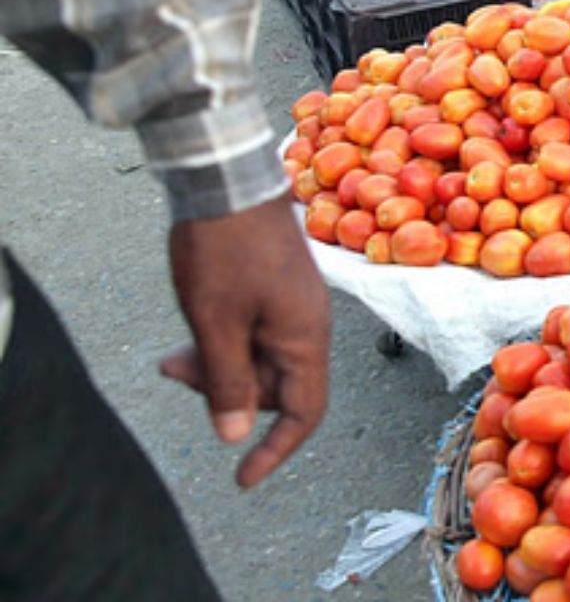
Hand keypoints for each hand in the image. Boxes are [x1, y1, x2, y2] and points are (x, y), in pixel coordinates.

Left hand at [159, 197, 330, 488]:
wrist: (229, 181)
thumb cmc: (226, 250)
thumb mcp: (216, 323)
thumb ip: (228, 382)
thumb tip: (234, 436)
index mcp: (304, 339)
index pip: (303, 413)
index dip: (275, 451)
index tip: (242, 477)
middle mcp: (307, 326)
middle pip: (274, 386)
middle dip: (226, 395)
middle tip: (176, 374)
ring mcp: (293, 305)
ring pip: (259, 359)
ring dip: (217, 367)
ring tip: (172, 356)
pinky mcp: (277, 289)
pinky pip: (254, 333)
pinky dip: (223, 342)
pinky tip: (191, 332)